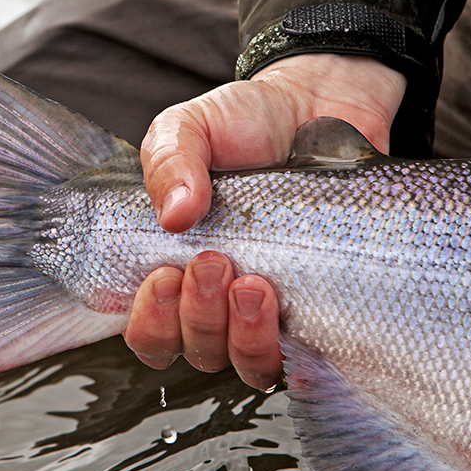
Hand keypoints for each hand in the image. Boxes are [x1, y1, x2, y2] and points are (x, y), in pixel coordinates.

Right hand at [124, 54, 405, 388]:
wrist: (320, 104)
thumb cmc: (245, 122)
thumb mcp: (191, 127)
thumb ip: (169, 162)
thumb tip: (173, 217)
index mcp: (174, 269)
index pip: (150, 331)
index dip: (152, 321)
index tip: (165, 276)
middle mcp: (217, 302)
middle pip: (195, 350)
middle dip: (198, 316)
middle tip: (213, 261)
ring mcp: (270, 312)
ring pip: (246, 363)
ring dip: (243, 335)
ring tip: (255, 283)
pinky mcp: (321, 310)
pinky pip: (307, 364)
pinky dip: (302, 366)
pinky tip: (299, 334)